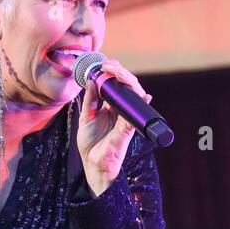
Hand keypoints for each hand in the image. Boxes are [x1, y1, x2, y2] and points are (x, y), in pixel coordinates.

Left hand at [76, 57, 151, 196]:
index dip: (113, 72)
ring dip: (127, 81)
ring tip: (117, 72)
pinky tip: (143, 96)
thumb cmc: (91, 144)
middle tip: (109, 65)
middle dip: (120, 72)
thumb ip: (90, 100)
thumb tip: (91, 80)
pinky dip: (141, 103)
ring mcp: (126, 119)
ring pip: (134, 95)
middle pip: (127, 86)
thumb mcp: (86, 117)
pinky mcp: (128, 130)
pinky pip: (136, 115)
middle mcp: (121, 110)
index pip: (116, 85)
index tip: (105, 63)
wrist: (93, 165)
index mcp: (111, 107)